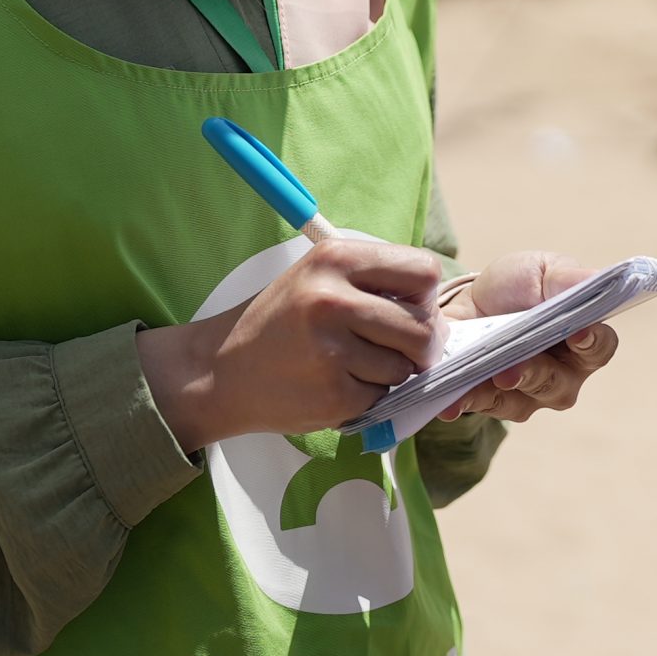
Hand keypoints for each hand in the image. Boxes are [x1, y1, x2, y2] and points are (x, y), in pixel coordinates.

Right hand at [138, 232, 442, 450]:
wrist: (218, 371)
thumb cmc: (279, 321)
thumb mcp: (318, 276)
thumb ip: (374, 281)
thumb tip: (438, 307)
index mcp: (336, 258)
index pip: (424, 271)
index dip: (426, 296)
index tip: (411, 309)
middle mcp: (333, 299)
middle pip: (425, 325)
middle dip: (421, 344)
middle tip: (400, 349)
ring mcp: (332, 350)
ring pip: (406, 366)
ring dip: (391, 373)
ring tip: (353, 365)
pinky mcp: (332, 394)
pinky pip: (382, 397)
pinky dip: (367, 397)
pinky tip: (334, 384)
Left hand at [436, 251, 618, 424]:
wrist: (467, 306)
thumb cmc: (516, 288)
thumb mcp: (539, 271)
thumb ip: (566, 278)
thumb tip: (595, 279)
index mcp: (582, 339)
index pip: (599, 347)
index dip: (592, 341)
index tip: (578, 331)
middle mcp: (563, 375)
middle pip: (559, 383)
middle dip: (535, 373)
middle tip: (513, 366)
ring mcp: (529, 395)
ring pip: (521, 400)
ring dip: (499, 390)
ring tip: (483, 378)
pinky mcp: (494, 404)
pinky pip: (483, 407)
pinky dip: (467, 401)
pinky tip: (451, 401)